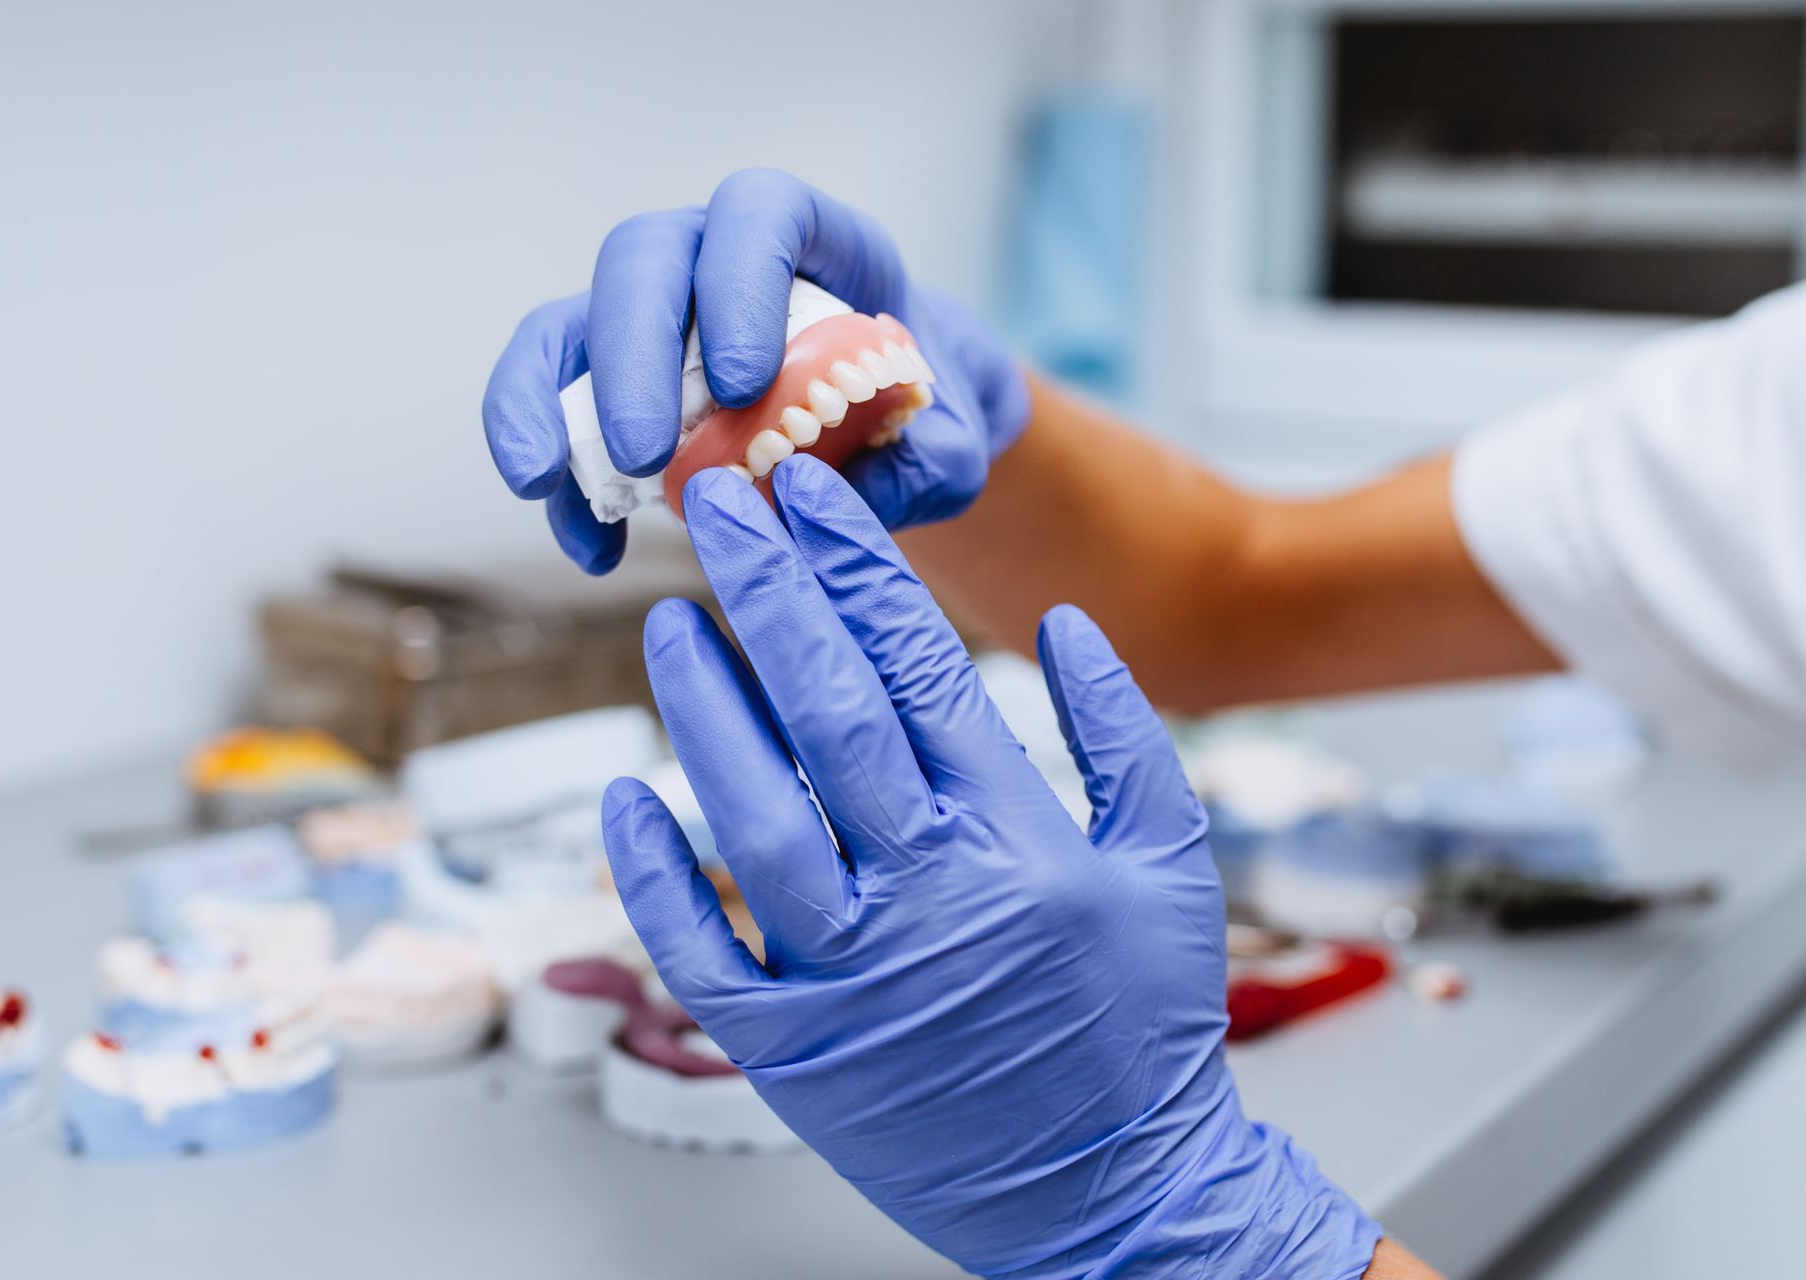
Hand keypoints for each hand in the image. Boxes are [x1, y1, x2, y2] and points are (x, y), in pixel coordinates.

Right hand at [481, 168, 1028, 573]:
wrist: (893, 426)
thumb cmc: (920, 410)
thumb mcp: (952, 440)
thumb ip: (930, 461)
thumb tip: (853, 498)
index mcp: (806, 237)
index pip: (757, 213)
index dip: (739, 280)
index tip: (745, 382)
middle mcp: (708, 258)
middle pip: (641, 262)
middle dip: (631, 356)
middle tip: (647, 455)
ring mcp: (648, 317)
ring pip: (569, 325)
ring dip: (545, 404)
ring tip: (544, 484)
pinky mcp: (609, 383)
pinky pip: (552, 410)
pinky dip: (559, 481)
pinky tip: (592, 548)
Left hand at [602, 456, 1379, 1277]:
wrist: (1118, 1195)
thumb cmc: (1147, 1027)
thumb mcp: (1178, 865)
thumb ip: (1127, 735)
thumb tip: (1065, 622)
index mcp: (1018, 842)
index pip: (919, 668)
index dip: (856, 571)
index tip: (811, 496)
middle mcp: (927, 900)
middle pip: (826, 716)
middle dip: (767, 594)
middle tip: (718, 505)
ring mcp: (851, 980)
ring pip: (752, 817)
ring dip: (702, 710)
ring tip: (671, 620)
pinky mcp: (794, 1052)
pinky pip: (704, 953)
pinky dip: (657, 876)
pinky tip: (626, 795)